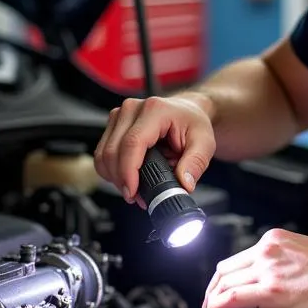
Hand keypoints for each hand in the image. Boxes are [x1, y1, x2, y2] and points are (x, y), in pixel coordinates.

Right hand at [93, 94, 214, 203]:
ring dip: (114, 178)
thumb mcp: (205, 143)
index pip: (132, 143)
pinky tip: (126, 177)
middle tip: (138, 198)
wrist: (187, 110)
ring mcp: (119, 115)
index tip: (133, 192)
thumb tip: (184, 183)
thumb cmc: (193, 123)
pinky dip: (111, 170)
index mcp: (155, 110)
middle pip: (113, 151)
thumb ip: (196, 163)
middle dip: (121, 181)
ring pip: (103, 154)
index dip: (128, 171)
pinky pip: (102, 153)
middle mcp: (132, 109)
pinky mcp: (113, 124)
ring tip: (134, 189)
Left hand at [200, 228, 307, 307]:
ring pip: (223, 284)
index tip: (221, 292)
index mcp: (279, 240)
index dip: (224, 279)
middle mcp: (270, 250)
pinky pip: (231, 299)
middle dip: (213, 290)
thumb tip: (281, 283)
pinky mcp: (274, 291)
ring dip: (212, 302)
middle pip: (225, 270)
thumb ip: (291, 265)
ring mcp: (270, 269)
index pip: (239, 259)